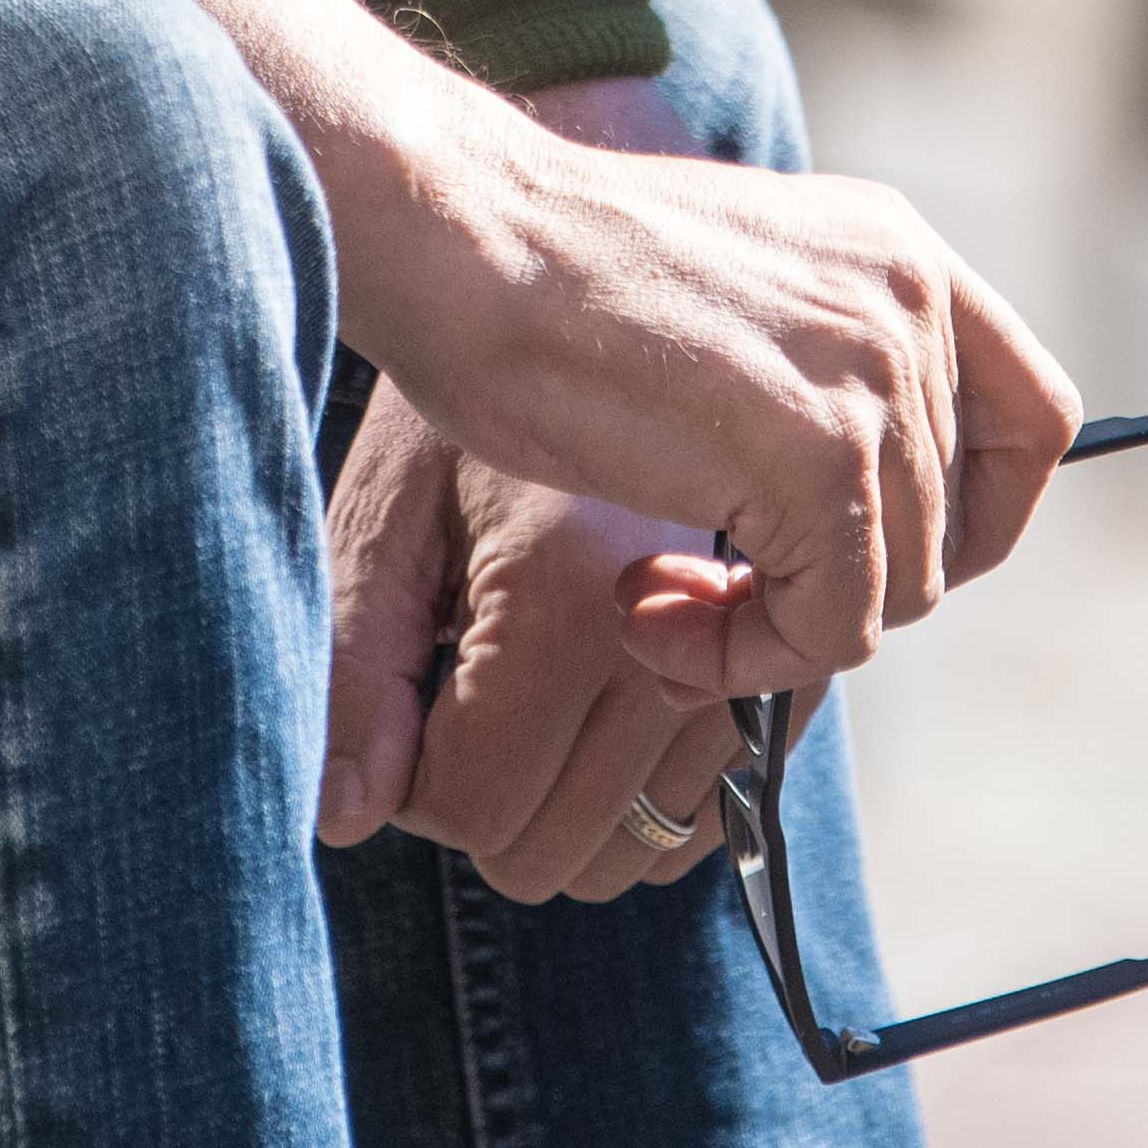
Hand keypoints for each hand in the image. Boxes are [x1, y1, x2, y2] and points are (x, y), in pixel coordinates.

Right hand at [172, 0, 1080, 700]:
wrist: (467, 238)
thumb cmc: (545, 278)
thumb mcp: (731, 302)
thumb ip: (813, 375)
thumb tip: (861, 509)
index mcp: (895, 251)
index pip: (1032, 418)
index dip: (970, 519)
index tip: (858, 558)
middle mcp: (909, 298)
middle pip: (955, 529)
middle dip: (838, 588)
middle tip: (702, 591)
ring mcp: (876, 374)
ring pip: (899, 591)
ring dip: (778, 632)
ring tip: (658, 601)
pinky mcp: (823, 453)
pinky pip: (835, 628)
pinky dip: (746, 656)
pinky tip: (647, 613)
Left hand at [318, 378, 754, 893]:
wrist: (581, 296)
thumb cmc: (463, 408)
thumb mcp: (382, 518)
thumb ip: (353, 675)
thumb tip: (345, 818)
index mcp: (566, 592)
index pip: (474, 810)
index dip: (414, 779)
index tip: (408, 689)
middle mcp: (682, 632)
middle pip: (559, 852)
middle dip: (492, 796)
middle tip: (469, 679)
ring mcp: (756, 651)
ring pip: (644, 849)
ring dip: (576, 800)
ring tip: (545, 676)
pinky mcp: (802, 654)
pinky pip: (719, 808)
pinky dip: (654, 787)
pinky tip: (612, 693)